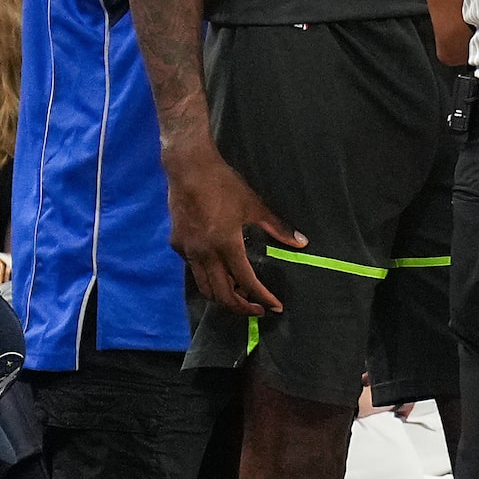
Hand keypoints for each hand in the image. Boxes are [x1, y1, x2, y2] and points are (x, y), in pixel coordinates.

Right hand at [163, 138, 299, 316]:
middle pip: (222, 294)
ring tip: (241, 295)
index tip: (274, 307)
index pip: (246, 281)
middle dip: (241, 306)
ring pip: (204, 287)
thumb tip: (301, 243)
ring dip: (223, 296)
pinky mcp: (177, 245)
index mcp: (226, 245)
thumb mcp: (254, 206)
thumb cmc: (224, 185)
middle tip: (258, 309)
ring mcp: (188, 251)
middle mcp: (204, 253)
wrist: (189, 168)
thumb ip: (277, 228)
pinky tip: (221, 273)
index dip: (262, 297)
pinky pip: (194, 271)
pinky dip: (209, 279)